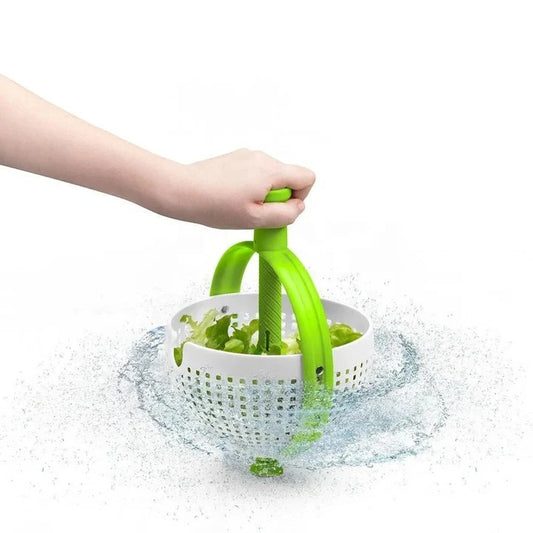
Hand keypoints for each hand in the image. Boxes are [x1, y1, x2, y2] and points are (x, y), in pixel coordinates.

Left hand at [155, 149, 315, 228]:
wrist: (182, 190)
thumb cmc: (214, 204)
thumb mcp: (256, 219)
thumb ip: (285, 215)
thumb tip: (298, 207)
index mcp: (270, 170)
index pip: (307, 177)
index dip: (300, 197)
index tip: (279, 209)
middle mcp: (262, 157)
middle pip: (288, 177)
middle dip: (278, 197)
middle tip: (255, 210)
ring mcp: (248, 156)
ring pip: (271, 177)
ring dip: (263, 193)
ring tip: (240, 204)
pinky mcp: (236, 158)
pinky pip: (256, 173)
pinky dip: (250, 186)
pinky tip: (231, 196)